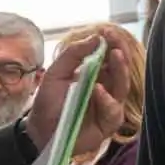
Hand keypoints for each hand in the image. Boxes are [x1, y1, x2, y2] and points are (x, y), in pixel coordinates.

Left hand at [26, 34, 131, 157]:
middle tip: (117, 42)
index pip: (110, 57)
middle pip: (121, 70)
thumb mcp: (56, 73)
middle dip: (121, 54)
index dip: (113, 44)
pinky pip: (113, 111)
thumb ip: (73, 55)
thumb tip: (96, 37)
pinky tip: (98, 90)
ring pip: (123, 87)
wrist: (40, 132)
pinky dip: (106, 100)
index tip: (109, 32)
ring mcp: (109, 106)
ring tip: (115, 55)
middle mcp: (107, 89)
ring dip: (120, 71)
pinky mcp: (108, 124)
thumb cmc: (49, 103)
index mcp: (96, 75)